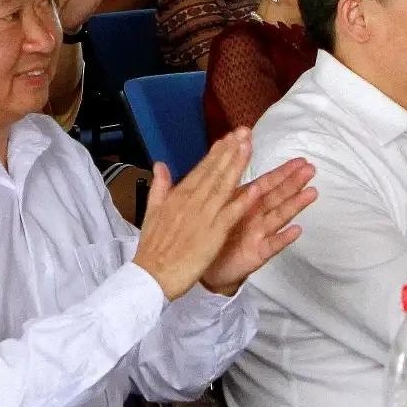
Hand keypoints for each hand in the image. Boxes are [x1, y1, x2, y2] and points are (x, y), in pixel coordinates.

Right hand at [131, 130, 278, 299]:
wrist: (152, 274)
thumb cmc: (152, 247)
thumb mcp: (151, 212)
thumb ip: (159, 187)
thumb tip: (160, 165)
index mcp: (177, 196)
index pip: (201, 169)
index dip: (217, 152)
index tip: (229, 137)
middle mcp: (191, 202)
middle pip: (214, 172)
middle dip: (230, 151)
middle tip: (244, 132)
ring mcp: (203, 217)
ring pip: (224, 187)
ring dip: (237, 166)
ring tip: (249, 147)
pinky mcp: (212, 235)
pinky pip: (230, 215)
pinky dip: (242, 202)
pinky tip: (254, 188)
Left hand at [200, 156, 317, 295]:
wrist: (206, 268)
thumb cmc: (213, 234)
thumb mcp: (217, 205)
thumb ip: (225, 183)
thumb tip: (227, 159)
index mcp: (246, 203)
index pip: (267, 184)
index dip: (282, 172)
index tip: (300, 160)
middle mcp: (257, 217)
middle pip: (278, 197)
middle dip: (294, 183)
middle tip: (311, 169)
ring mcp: (260, 235)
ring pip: (279, 217)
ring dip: (295, 205)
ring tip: (311, 193)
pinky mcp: (257, 254)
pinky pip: (271, 245)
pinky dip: (283, 238)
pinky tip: (297, 230)